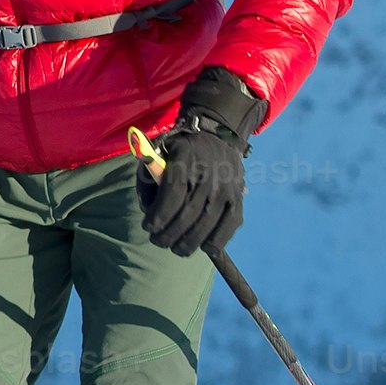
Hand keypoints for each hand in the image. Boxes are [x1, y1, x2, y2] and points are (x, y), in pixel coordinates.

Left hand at [140, 66, 263, 257]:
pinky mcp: (238, 198)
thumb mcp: (159, 151)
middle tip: (157, 241)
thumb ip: (149, 176)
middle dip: (168, 234)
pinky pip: (229, 226)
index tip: (148, 227)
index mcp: (186, 160)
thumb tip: (147, 207)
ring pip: (206, 224)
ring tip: (175, 248)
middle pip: (187, 214)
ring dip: (188, 243)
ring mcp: (226, 188)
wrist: (217, 136)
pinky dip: (216, 241)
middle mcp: (209, 175)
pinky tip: (204, 247)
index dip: (159, 215)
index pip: (173, 194)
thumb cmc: (181, 149)